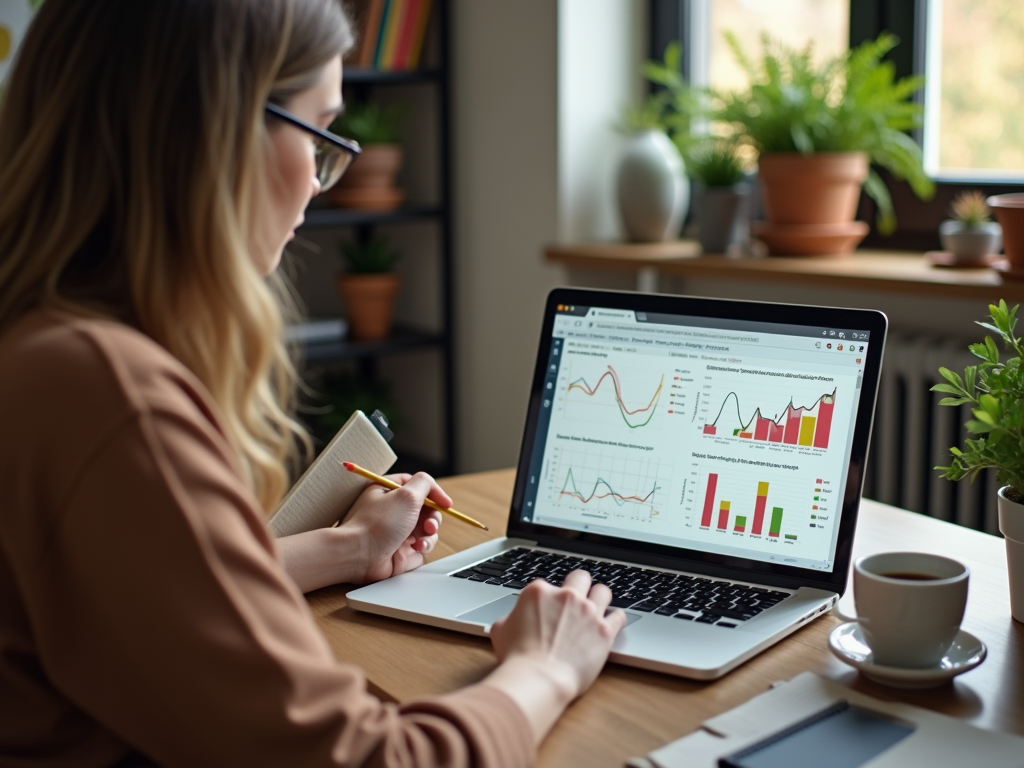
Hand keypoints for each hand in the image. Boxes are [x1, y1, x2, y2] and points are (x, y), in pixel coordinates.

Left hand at [341, 472, 448, 583]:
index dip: (434, 493)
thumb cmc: (378, 523)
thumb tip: (432, 486)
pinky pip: (422, 547)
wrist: (358, 556)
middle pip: (426, 510)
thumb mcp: (406, 495)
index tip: (445, 503)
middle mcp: (393, 511)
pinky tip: (416, 549)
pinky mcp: (400, 552)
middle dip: (433, 518)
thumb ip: (425, 483)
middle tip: (430, 525)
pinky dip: (423, 547)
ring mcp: (396, 532)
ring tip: (421, 540)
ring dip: (430, 534)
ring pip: (427, 530)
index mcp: (389, 491)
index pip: (417, 486)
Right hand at [489, 570, 627, 702]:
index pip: (547, 585)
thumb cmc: (517, 658)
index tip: (550, 608)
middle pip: (580, 578)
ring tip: (598, 606)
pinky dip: (616, 618)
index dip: (549, 597)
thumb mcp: (501, 630)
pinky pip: (619, 616)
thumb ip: (512, 617)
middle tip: (578, 597)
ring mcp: (587, 612)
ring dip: (600, 597)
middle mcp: (566, 596)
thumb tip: (515, 619)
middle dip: (579, 586)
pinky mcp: (604, 631)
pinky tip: (612, 622)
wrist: (538, 679)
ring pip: (602, 591)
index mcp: (539, 592)